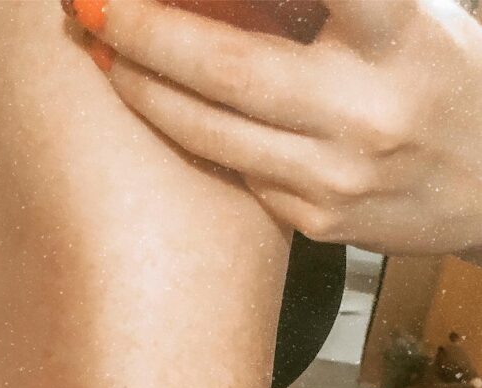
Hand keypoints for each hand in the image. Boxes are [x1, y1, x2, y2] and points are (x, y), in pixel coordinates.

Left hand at [64, 0, 481, 255]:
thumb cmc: (439, 80)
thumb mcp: (409, 17)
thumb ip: (332, 4)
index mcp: (402, 39)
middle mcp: (369, 113)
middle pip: (232, 69)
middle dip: (149, 34)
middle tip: (91, 6)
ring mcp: (340, 179)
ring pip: (214, 134)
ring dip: (145, 92)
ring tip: (103, 54)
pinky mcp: (320, 223)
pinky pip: (235, 173)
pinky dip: (187, 134)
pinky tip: (156, 105)